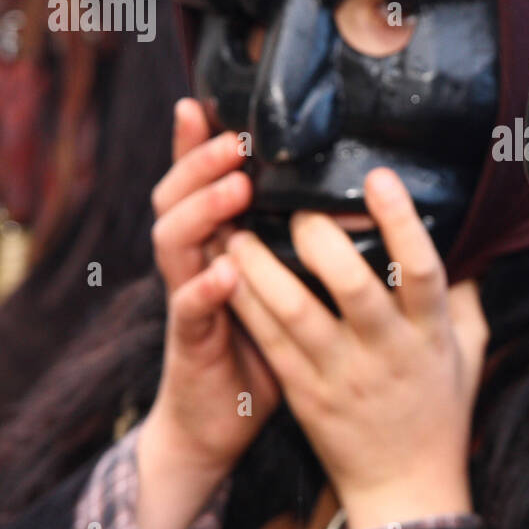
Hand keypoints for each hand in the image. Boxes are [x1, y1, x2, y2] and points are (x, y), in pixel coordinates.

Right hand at [137, 99, 279, 528]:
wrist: (218, 426)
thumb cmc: (263, 348)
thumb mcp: (283, 287)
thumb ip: (298, 246)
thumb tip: (354, 201)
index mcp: (218, 245)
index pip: (201, 185)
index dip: (197, 146)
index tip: (206, 102)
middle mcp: (194, 264)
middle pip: (176, 199)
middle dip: (199, 165)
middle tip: (233, 138)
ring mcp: (187, 302)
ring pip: (174, 243)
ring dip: (203, 212)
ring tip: (234, 188)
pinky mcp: (191, 345)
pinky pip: (188, 311)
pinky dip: (204, 288)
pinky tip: (223, 270)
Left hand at [226, 167, 488, 528]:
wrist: (404, 486)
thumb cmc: (439, 410)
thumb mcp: (469, 351)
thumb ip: (465, 295)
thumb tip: (468, 241)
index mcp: (429, 334)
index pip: (422, 270)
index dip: (402, 222)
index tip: (379, 178)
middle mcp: (385, 352)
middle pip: (353, 287)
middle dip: (320, 240)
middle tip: (296, 204)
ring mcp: (340, 375)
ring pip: (295, 313)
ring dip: (263, 268)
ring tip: (239, 229)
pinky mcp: (303, 394)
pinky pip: (268, 343)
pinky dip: (245, 303)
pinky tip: (226, 273)